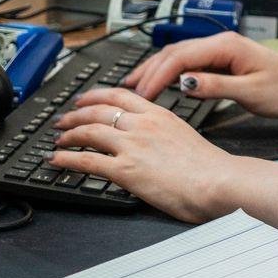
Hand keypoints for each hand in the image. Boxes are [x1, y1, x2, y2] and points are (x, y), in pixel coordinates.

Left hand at [54, 88, 245, 222]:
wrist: (219, 181)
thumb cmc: (211, 168)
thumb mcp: (184, 137)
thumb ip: (163, 135)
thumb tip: (152, 144)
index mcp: (158, 114)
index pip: (119, 96)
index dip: (95, 95)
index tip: (84, 99)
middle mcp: (142, 124)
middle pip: (98, 109)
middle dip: (75, 114)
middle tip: (63, 120)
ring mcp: (132, 145)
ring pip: (88, 130)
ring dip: (68, 134)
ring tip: (58, 140)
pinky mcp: (126, 169)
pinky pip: (87, 160)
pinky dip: (67, 159)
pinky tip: (58, 161)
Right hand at [121, 32, 277, 117]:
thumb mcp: (251, 93)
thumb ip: (216, 86)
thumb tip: (184, 82)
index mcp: (227, 46)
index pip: (181, 57)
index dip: (157, 75)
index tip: (142, 93)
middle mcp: (222, 43)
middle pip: (174, 52)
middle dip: (149, 70)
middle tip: (128, 90)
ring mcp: (222, 50)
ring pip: (179, 56)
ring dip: (156, 70)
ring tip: (135, 86)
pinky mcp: (224, 60)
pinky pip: (190, 63)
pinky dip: (171, 72)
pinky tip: (161, 83)